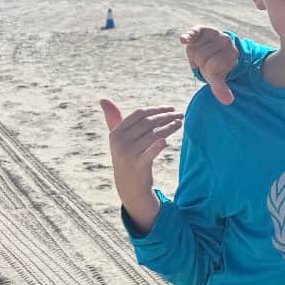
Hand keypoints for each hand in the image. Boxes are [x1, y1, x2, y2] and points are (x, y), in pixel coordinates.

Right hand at [100, 99, 181, 232]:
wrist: (128, 185)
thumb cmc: (126, 157)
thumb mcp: (118, 139)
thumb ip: (114, 119)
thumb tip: (103, 99)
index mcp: (116, 133)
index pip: (139, 114)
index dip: (156, 109)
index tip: (171, 108)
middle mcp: (120, 142)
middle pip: (148, 123)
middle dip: (166, 117)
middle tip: (181, 114)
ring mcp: (128, 153)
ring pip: (154, 134)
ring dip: (169, 127)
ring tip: (180, 123)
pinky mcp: (138, 165)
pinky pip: (152, 151)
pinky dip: (160, 144)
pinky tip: (168, 139)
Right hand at [181, 27, 237, 104]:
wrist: (218, 48)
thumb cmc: (217, 65)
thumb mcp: (219, 76)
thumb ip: (221, 88)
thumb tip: (228, 102)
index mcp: (232, 54)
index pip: (212, 66)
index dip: (207, 71)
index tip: (211, 69)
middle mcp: (226, 42)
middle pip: (201, 57)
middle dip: (199, 63)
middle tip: (204, 62)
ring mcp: (215, 34)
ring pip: (194, 49)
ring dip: (193, 55)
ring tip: (200, 54)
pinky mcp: (203, 29)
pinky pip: (195, 32)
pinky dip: (189, 36)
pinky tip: (184, 40)